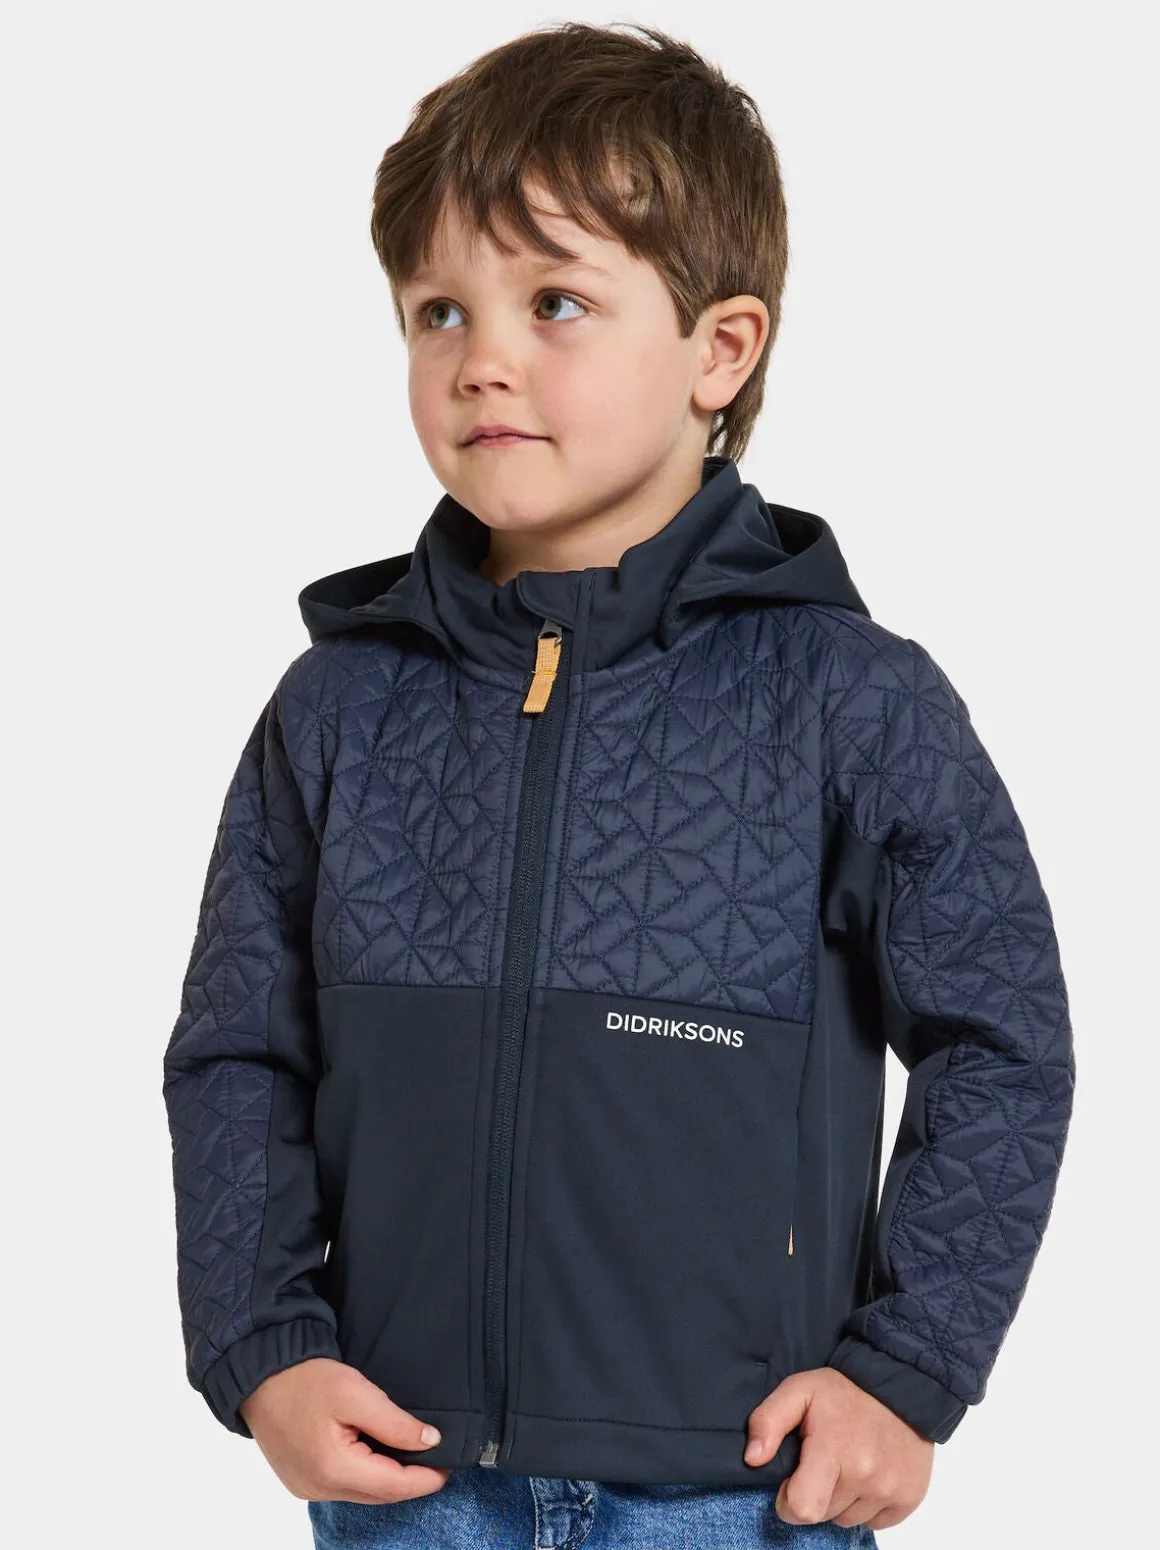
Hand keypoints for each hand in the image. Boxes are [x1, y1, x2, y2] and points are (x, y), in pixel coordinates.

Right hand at [237, 1358, 451, 1503]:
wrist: (260, 1375)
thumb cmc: (306, 1379)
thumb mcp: (356, 1392)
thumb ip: (395, 1422)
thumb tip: (430, 1441)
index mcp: (334, 1469)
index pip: (393, 1486)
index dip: (425, 1479)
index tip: (448, 1466)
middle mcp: (319, 1488)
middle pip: (378, 1495)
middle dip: (409, 1481)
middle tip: (433, 1459)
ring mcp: (306, 1488)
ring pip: (361, 1493)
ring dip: (387, 1479)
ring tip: (409, 1456)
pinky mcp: (300, 1480)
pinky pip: (342, 1486)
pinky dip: (364, 1476)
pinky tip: (376, 1456)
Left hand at [743, 1367, 933, 1529]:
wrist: (901, 1384)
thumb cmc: (845, 1390)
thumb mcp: (799, 1390)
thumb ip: (768, 1421)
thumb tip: (752, 1459)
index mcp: (834, 1450)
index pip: (803, 1509)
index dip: (789, 1502)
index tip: (791, 1483)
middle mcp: (865, 1475)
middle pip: (823, 1515)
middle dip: (815, 1494)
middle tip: (823, 1462)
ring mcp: (890, 1489)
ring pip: (848, 1520)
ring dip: (841, 1500)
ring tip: (847, 1465)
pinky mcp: (909, 1498)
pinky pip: (876, 1523)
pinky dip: (867, 1506)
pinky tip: (868, 1475)